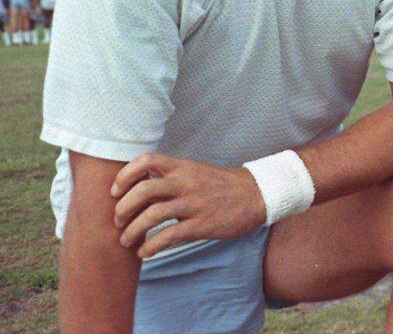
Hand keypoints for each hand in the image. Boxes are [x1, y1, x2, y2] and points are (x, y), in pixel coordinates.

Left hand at [111, 153, 266, 257]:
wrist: (256, 195)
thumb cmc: (221, 186)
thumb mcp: (195, 173)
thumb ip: (169, 180)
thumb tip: (137, 192)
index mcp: (183, 168)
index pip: (146, 160)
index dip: (125, 175)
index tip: (115, 191)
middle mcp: (186, 183)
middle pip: (144, 189)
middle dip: (123, 208)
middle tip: (118, 221)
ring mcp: (194, 203)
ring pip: (152, 215)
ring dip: (132, 231)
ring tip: (126, 241)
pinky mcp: (202, 224)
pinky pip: (169, 236)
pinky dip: (150, 246)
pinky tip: (145, 252)